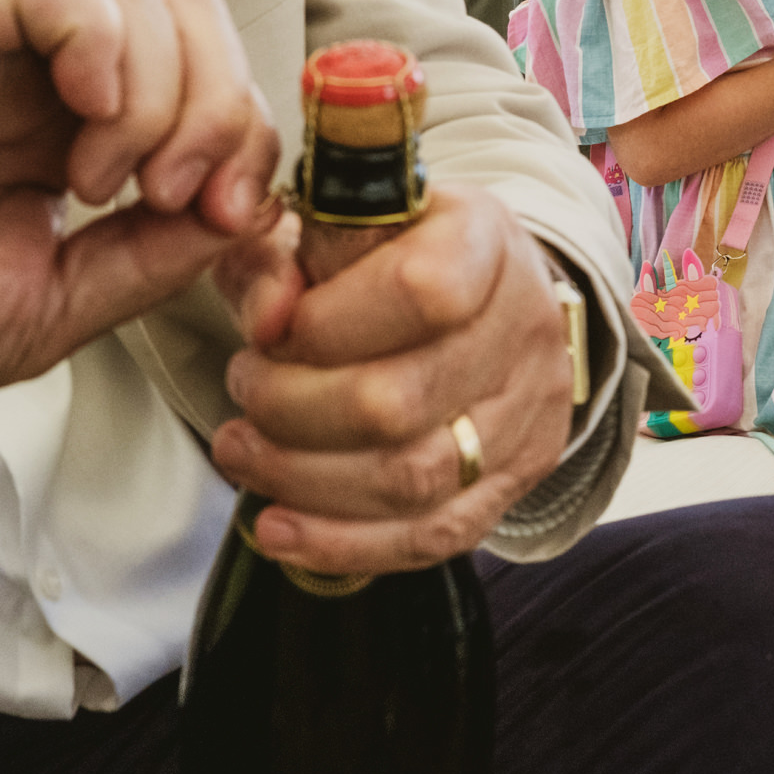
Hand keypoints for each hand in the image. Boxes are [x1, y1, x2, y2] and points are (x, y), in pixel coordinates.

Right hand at [0, 0, 279, 422]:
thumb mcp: (58, 305)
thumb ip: (156, 258)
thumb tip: (251, 210)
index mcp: (79, 127)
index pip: (213, 72)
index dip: (249, 137)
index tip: (224, 219)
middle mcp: (45, 72)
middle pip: (192, 7)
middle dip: (222, 102)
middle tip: (173, 197)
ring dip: (159, 88)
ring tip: (102, 184)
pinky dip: (93, 33)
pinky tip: (80, 114)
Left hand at [211, 185, 576, 575]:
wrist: (487, 298)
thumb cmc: (397, 258)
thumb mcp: (331, 231)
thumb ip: (281, 262)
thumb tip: (265, 318)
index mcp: (485, 243)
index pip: (421, 291)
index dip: (328, 324)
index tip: (271, 331)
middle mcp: (522, 327)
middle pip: (399, 401)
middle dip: (290, 407)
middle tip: (244, 388)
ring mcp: (529, 412)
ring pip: (410, 479)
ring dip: (301, 477)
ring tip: (244, 450)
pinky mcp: (517, 479)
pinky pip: (430, 534)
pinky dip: (340, 542)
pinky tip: (279, 527)